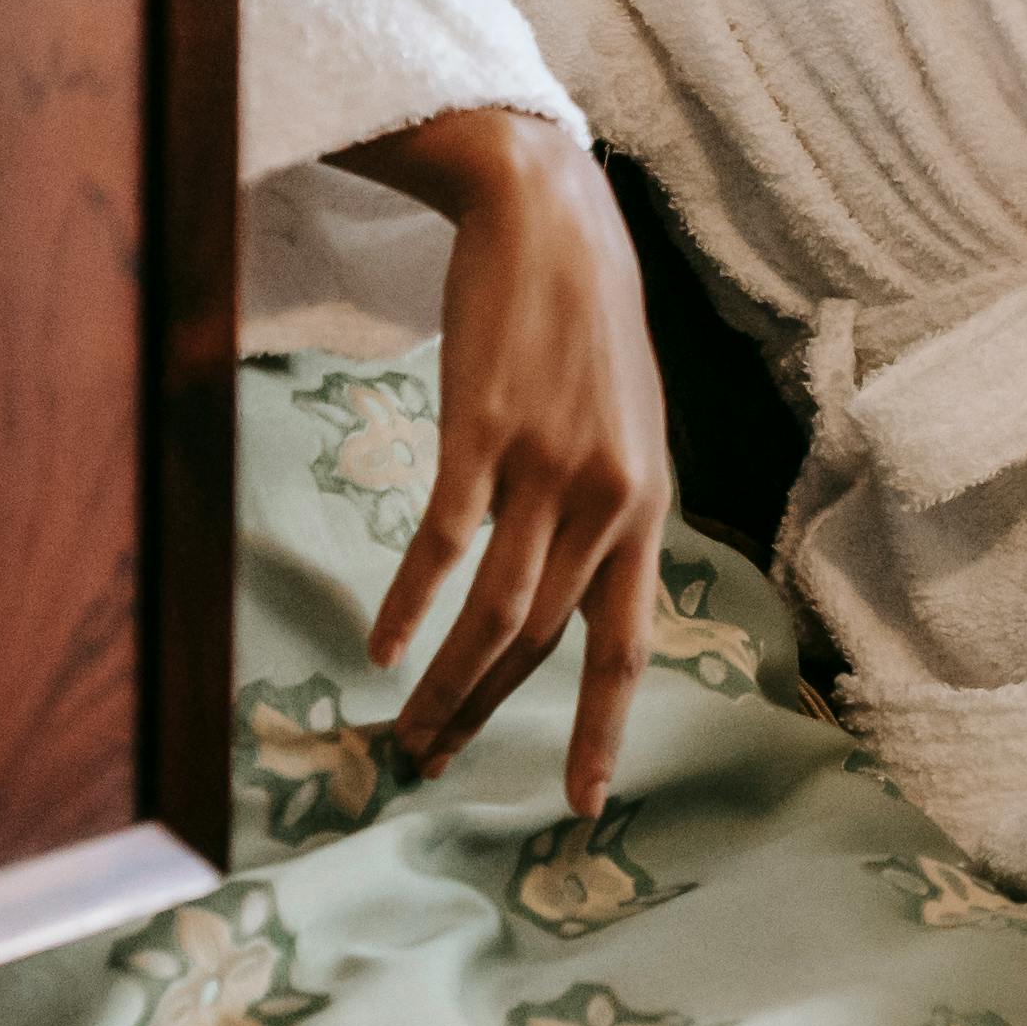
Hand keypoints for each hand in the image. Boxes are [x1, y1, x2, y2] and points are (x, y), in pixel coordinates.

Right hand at [331, 109, 675, 816]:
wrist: (553, 223)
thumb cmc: (584, 330)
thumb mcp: (625, 425)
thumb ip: (606, 509)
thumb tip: (571, 587)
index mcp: (647, 504)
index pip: (629, 641)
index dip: (606, 726)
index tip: (588, 802)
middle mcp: (606, 497)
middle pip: (544, 641)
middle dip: (490, 714)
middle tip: (438, 767)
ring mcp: (545, 466)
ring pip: (494, 612)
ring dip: (445, 683)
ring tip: (405, 732)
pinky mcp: (482, 434)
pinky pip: (442, 544)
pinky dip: (408, 604)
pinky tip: (378, 644)